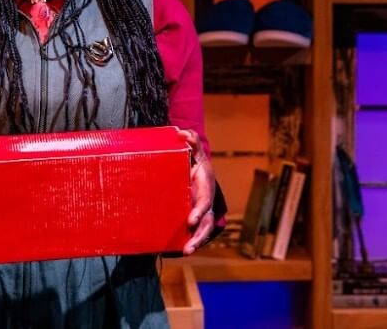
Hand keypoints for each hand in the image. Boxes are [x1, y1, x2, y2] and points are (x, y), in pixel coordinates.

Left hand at [178, 128, 216, 254]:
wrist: (198, 174)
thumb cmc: (196, 164)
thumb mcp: (196, 154)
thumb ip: (192, 142)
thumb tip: (182, 133)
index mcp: (206, 187)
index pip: (205, 202)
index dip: (199, 212)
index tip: (190, 221)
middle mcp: (207, 202)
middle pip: (207, 223)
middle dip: (199, 235)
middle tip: (188, 248)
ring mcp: (202, 212)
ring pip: (203, 230)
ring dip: (195, 242)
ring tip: (185, 252)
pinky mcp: (194, 218)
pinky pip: (195, 232)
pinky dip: (190, 240)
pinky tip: (180, 249)